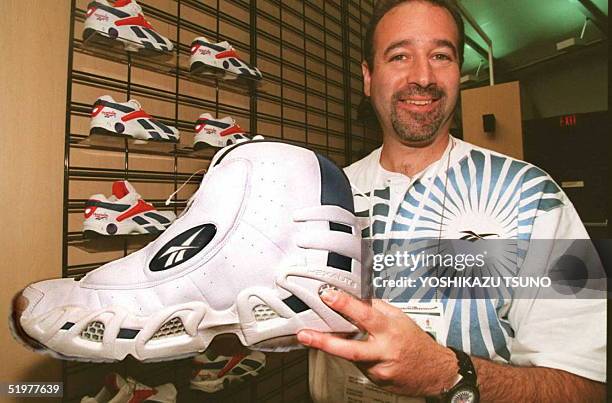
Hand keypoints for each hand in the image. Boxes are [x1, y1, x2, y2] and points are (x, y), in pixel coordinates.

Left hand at [297, 289, 458, 396]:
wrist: (436, 371)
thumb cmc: (417, 342)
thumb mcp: (401, 318)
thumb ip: (378, 308)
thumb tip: (356, 298)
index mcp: (390, 329)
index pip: (365, 315)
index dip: (345, 305)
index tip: (328, 296)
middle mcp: (385, 350)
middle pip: (350, 348)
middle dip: (324, 342)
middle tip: (305, 335)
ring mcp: (381, 368)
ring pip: (352, 357)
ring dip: (343, 347)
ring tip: (345, 338)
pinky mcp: (378, 380)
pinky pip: (361, 366)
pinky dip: (359, 358)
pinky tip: (369, 354)